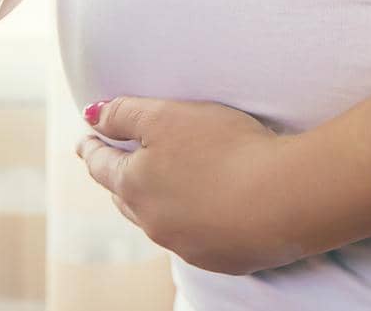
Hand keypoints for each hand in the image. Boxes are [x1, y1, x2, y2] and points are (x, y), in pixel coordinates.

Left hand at [75, 97, 305, 274]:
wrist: (285, 198)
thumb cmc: (225, 148)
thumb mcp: (166, 116)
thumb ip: (124, 113)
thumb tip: (91, 116)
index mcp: (135, 186)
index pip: (102, 166)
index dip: (93, 149)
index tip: (85, 141)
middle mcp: (154, 222)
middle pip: (125, 199)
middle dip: (119, 180)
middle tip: (116, 165)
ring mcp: (187, 245)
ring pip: (159, 222)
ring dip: (154, 204)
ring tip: (157, 190)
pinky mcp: (222, 258)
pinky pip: (196, 239)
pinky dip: (192, 223)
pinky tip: (205, 212)